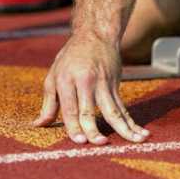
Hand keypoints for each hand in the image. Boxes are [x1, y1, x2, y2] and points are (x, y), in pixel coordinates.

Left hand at [33, 34, 149, 144]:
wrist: (95, 35)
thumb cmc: (70, 58)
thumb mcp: (54, 75)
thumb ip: (48, 103)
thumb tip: (38, 125)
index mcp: (66, 80)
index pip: (70, 108)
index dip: (74, 126)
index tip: (80, 141)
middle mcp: (85, 82)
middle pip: (90, 110)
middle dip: (95, 129)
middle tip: (99, 144)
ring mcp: (103, 83)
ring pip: (113, 110)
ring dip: (124, 128)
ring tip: (134, 141)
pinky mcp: (115, 85)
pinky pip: (123, 108)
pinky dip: (132, 122)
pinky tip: (141, 133)